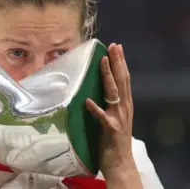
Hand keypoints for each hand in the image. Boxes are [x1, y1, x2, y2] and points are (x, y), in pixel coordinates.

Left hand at [85, 43, 141, 185]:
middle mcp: (124, 108)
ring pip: (113, 93)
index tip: (116, 47)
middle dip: (117, 63)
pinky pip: (101, 117)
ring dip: (107, 77)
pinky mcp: (110, 130)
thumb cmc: (112, 142)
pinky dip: (95, 108)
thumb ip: (108, 104)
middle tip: (113, 46)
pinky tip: (87, 100)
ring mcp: (118, 118)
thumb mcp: (113, 118)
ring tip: (102, 62)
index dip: (120, 63)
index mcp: (124, 105)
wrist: (120, 164)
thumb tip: (96, 90)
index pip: (124, 79)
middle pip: (121, 81)